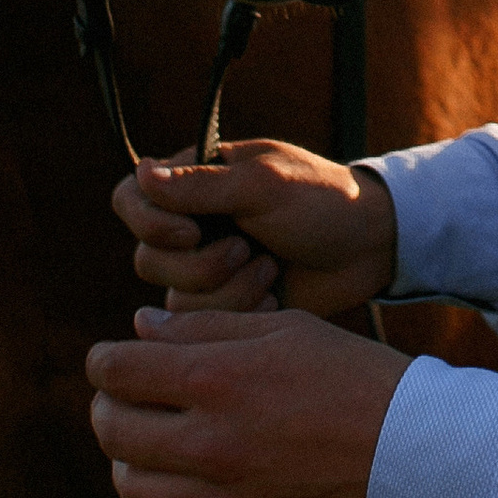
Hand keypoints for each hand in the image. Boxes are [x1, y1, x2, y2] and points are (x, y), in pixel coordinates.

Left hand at [87, 307, 409, 497]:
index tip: (115, 362)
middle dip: (109, 409)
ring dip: (132, 464)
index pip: (116, 371)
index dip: (105, 361)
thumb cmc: (355, 378)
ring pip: (132, 490)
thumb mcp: (286, 330)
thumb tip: (138, 330)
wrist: (418, 453)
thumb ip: (206, 328)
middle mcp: (210, 444)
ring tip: (155, 448)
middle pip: (112, 431)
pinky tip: (188, 490)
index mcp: (217, 380)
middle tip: (127, 402)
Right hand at [110, 137, 398, 321]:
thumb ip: (202, 185)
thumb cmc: (321, 201)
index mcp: (194, 181)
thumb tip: (142, 172)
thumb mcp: (265, 184)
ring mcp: (204, 267)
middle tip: (248, 248)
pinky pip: (202, 325)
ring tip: (269, 268)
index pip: (129, 198)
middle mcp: (189, 224)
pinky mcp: (224, 304)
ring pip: (173, 299)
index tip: (194, 229)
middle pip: (147, 259)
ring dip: (227, 289)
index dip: (150, 222)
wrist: (367, 247)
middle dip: (202, 264)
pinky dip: (241, 310)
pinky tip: (272, 295)